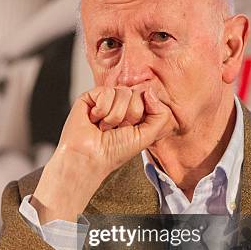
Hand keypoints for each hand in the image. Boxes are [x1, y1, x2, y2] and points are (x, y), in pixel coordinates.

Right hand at [59, 85, 176, 173]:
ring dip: (114, 116)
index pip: (149, 97)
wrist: (90, 157)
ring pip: (122, 92)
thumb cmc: (115, 151)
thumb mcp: (147, 136)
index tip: (131, 130)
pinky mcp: (91, 96)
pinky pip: (106, 92)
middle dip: (129, 116)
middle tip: (116, 130)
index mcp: (136, 111)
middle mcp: (122, 103)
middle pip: (137, 94)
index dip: (142, 115)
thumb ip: (161, 115)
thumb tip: (150, 91)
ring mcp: (106, 98)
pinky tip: (94, 120)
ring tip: (104, 127)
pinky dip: (101, 110)